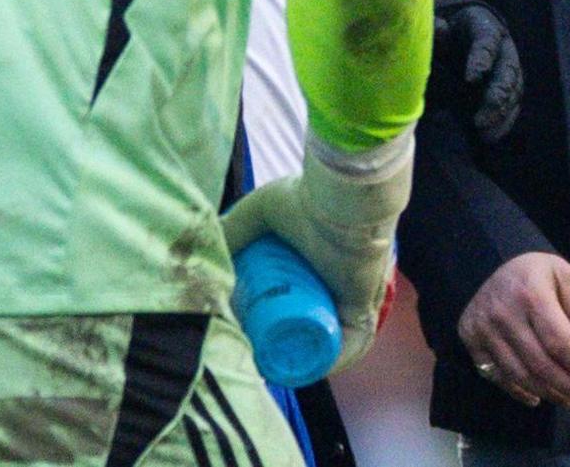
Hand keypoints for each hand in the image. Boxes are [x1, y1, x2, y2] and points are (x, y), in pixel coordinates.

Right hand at [221, 136, 413, 375]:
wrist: (338, 199)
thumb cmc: (304, 199)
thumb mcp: (257, 213)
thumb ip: (232, 227)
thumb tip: (206, 251)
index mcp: (315, 265)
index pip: (293, 301)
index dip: (267, 317)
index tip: (240, 327)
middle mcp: (335, 286)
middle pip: (304, 325)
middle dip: (277, 341)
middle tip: (248, 348)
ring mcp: (352, 301)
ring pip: (323, 340)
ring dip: (298, 356)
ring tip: (268, 362)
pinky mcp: (363, 311)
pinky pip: (348, 347)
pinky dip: (325, 363)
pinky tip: (296, 370)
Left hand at [434, 0, 522, 142]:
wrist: (458, 34)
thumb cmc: (444, 30)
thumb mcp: (437, 25)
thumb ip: (436, 30)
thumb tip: (441, 30)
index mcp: (485, 25)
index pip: (487, 41)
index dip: (481, 59)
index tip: (470, 79)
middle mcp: (504, 47)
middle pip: (507, 70)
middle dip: (496, 94)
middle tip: (480, 118)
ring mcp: (509, 68)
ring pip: (514, 91)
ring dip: (501, 113)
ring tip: (483, 132)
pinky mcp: (510, 87)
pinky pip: (512, 105)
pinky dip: (503, 122)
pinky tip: (490, 136)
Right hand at [457, 252, 569, 410]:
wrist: (487, 262)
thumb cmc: (533, 272)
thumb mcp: (563, 276)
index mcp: (530, 293)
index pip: (559, 342)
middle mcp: (503, 313)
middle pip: (540, 364)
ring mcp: (483, 328)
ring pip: (520, 375)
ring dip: (550, 394)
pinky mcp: (471, 339)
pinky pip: (496, 375)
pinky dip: (519, 392)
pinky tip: (539, 398)